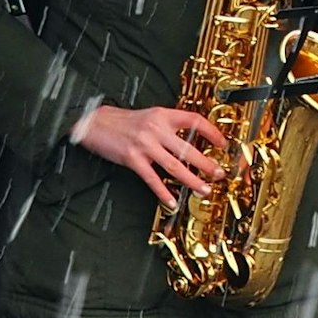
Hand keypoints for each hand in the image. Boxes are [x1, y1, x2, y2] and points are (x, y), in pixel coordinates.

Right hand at [69, 104, 227, 206]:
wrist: (94, 122)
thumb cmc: (123, 121)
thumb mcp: (150, 116)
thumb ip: (168, 126)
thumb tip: (190, 140)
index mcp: (163, 115)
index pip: (194, 120)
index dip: (212, 131)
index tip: (223, 143)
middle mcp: (156, 129)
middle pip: (188, 148)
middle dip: (206, 163)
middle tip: (219, 173)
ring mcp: (144, 144)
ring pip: (174, 165)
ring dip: (191, 180)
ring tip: (204, 190)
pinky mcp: (132, 158)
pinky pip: (152, 178)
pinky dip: (163, 192)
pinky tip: (171, 201)